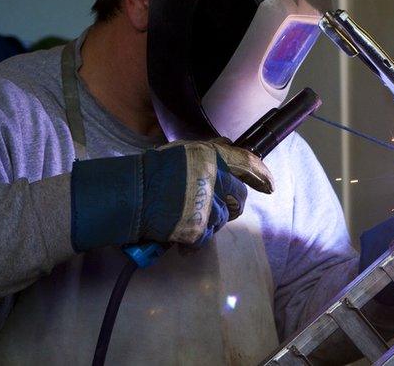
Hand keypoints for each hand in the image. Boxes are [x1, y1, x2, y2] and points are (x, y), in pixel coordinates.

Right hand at [69, 140, 272, 252]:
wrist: (125, 196)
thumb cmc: (147, 174)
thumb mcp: (179, 155)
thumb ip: (205, 158)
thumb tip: (228, 152)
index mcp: (208, 156)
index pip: (246, 163)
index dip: (260, 175)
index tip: (268, 186)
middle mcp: (212, 177)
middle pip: (238, 197)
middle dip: (232, 207)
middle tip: (215, 212)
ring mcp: (205, 203)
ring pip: (222, 220)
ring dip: (208, 224)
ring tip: (185, 221)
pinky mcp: (197, 227)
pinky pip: (205, 238)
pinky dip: (193, 242)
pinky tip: (179, 239)